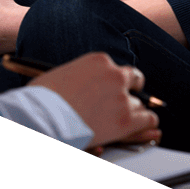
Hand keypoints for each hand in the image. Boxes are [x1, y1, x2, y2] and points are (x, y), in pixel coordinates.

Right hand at [28, 52, 160, 150]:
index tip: (113, 89)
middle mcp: (114, 75)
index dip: (116, 81)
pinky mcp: (125, 120)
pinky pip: (148, 119)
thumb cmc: (41, 101)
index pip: (117, 68)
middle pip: (134, 81)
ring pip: (139, 104)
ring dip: (132, 112)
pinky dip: (147, 124)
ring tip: (120, 122)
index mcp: (99, 61)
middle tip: (123, 103)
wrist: (41, 119)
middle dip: (128, 92)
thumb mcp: (61, 74)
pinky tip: (143, 127)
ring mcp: (121, 97)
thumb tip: (78, 86)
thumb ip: (80, 76)